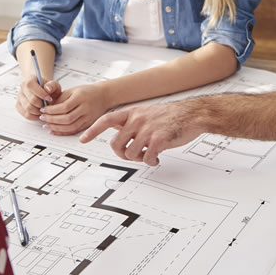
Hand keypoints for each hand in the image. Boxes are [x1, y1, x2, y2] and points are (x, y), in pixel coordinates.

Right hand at [16, 75, 61, 120]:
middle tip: (48, 106)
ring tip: (44, 110)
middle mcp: (22, 88)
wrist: (44, 92)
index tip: (50, 99)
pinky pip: (25, 114)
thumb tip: (48, 89)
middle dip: (41, 105)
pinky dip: (34, 117)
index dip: (41, 94)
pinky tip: (40, 114)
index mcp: (30, 80)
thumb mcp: (54, 85)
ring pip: (27, 108)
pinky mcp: (18, 106)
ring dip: (38, 111)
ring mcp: (19, 97)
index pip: (30, 86)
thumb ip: (52, 85)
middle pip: (30, 100)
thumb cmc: (49, 89)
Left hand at [38, 83, 111, 135]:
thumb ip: (60, 99)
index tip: (43, 110)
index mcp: (81, 97)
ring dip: (56, 128)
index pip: (64, 107)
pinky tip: (55, 131)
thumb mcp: (72, 90)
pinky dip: (63, 132)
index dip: (52, 110)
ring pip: (71, 127)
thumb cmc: (87, 92)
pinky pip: (75, 131)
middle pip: (67, 118)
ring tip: (47, 125)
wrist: (104, 96)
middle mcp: (86, 108)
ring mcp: (88, 117)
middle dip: (52, 120)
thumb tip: (47, 108)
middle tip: (43, 118)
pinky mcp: (89, 124)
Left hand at [80, 100, 202, 165]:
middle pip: (116, 144)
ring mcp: (147, 130)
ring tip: (149, 155)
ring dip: (139, 159)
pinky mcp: (158, 140)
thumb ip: (133, 122)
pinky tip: (157, 158)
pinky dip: (151, 162)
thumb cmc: (172, 115)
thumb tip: (120, 135)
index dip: (93, 130)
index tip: (83, 139)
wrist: (192, 114)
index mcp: (133, 112)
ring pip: (130, 154)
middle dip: (122, 154)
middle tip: (133, 155)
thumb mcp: (147, 113)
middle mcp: (137, 120)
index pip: (106, 120)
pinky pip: (147, 158)